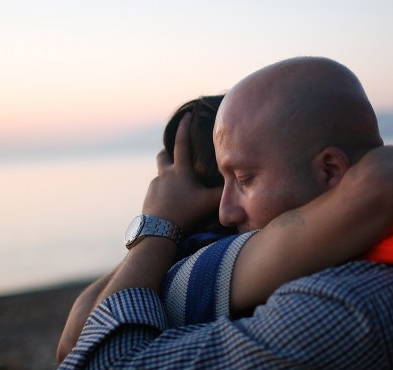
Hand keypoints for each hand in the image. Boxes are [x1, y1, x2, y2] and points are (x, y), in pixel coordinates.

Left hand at [143, 113, 221, 231]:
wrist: (159, 232)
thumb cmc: (186, 214)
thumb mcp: (210, 203)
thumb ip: (225, 194)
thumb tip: (243, 187)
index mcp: (180, 172)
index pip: (181, 144)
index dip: (183, 128)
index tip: (186, 115)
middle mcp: (164, 176)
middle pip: (162, 156)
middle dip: (167, 151)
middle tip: (173, 152)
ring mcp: (154, 187)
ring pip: (160, 176)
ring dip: (168, 177)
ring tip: (178, 188)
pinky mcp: (148, 199)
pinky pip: (157, 192)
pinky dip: (164, 194)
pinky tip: (171, 205)